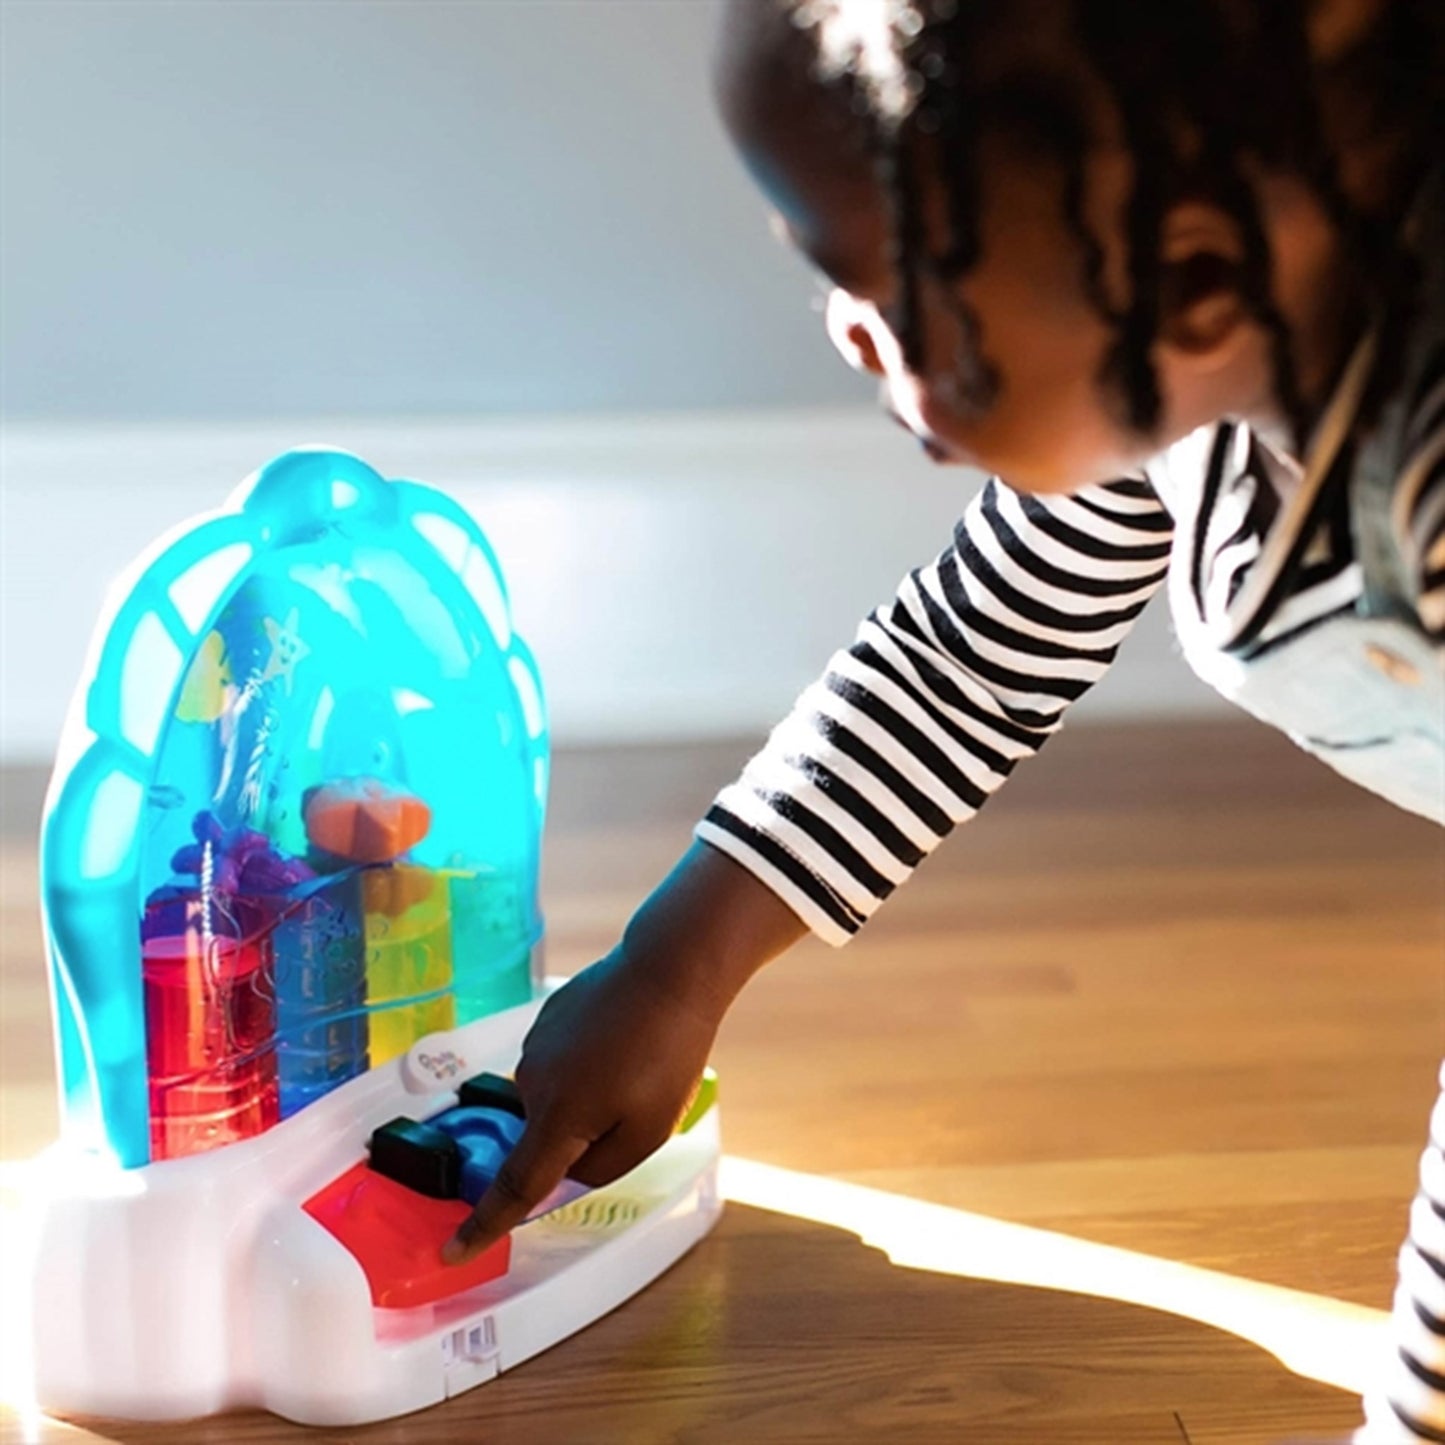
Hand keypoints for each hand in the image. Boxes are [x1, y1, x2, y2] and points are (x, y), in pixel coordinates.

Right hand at [441, 948, 720, 1262]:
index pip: (512, 1187)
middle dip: (585, 1136)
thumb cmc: (667, 1054)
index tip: (450, 1252)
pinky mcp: (546, 1018)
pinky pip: (561, 1062)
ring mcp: (535, 1044)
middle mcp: (531, 1082)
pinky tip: (623, 1038)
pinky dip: (587, 1064)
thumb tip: (565, 1169)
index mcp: (556, 1118)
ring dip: (588, 1095)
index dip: (482, 1224)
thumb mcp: (649, 1132)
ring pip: (556, 1098)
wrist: (668, 969)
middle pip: (547, 1136)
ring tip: (637, 1062)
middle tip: (638, 1101)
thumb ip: (600, 1167)